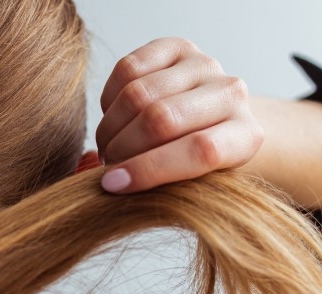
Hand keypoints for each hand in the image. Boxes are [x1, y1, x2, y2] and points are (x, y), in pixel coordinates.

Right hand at [96, 38, 263, 192]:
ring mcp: (204, 65)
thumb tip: (112, 183)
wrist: (208, 121)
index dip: (149, 169)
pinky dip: (109, 99)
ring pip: (137, 94)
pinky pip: (127, 69)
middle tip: (109, 164)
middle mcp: (231, 94)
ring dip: (110, 127)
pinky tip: (114, 117)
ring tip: (108, 144)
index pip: (200, 151)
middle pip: (161, 119)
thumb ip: (161, 187)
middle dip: (122, 147)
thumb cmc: (193, 162)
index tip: (113, 184)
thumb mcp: (188, 185)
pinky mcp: (176, 47)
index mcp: (245, 136)